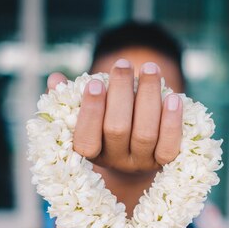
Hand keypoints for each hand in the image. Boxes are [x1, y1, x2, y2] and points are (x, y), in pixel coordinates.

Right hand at [47, 59, 182, 174]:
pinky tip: (173, 97)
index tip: (95, 82)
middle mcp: (115, 161)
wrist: (139, 148)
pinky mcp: (164, 162)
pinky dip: (172, 122)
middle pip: (117, 130)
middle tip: (123, 64)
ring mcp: (141, 163)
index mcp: (90, 152)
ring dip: (148, 97)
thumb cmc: (106, 121)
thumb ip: (69, 98)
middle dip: (121, 93)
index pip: (85, 140)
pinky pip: (169, 146)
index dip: (90, 112)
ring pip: (145, 134)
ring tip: (150, 68)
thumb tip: (55, 80)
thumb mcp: (87, 112)